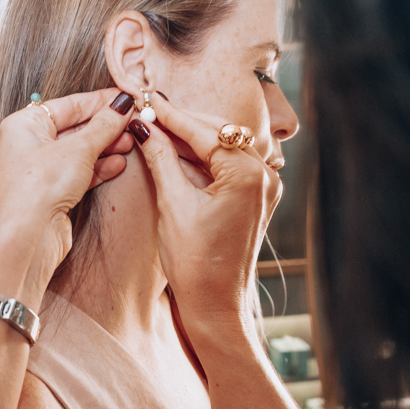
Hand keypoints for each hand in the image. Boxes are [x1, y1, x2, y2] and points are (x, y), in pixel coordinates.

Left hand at [0, 89, 134, 308]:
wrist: (27, 237)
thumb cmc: (37, 188)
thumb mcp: (78, 149)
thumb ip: (104, 126)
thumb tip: (121, 106)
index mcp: (26, 124)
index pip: (69, 104)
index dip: (100, 101)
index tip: (125, 98)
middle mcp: (29, 145)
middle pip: (75, 127)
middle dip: (106, 126)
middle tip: (133, 121)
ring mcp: (41, 170)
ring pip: (80, 151)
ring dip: (106, 147)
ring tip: (131, 142)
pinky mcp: (52, 192)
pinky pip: (80, 172)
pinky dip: (99, 167)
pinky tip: (119, 163)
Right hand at [132, 92, 281, 329]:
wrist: (215, 307)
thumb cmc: (195, 263)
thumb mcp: (172, 205)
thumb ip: (160, 159)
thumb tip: (144, 126)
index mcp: (249, 176)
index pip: (206, 133)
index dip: (173, 116)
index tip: (147, 102)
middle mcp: (265, 177)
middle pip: (220, 134)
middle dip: (183, 123)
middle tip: (150, 111)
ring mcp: (263, 188)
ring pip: (223, 148)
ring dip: (191, 140)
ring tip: (157, 128)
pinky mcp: (254, 199)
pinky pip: (227, 167)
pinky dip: (202, 159)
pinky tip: (175, 152)